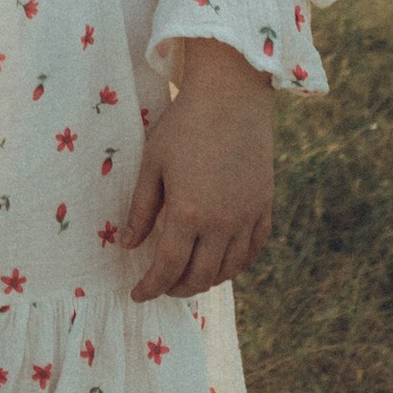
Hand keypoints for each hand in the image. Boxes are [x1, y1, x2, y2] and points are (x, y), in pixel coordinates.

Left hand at [120, 38, 274, 302]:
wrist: (232, 97)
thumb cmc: (183, 125)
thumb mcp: (152, 164)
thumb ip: (141, 209)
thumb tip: (127, 246)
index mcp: (188, 213)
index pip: (167, 267)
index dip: (151, 287)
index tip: (137, 294)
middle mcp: (221, 223)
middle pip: (200, 276)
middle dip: (177, 288)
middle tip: (161, 286)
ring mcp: (247, 217)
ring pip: (228, 269)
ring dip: (206, 280)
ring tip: (188, 277)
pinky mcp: (264, 207)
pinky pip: (253, 250)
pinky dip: (236, 264)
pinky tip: (222, 263)